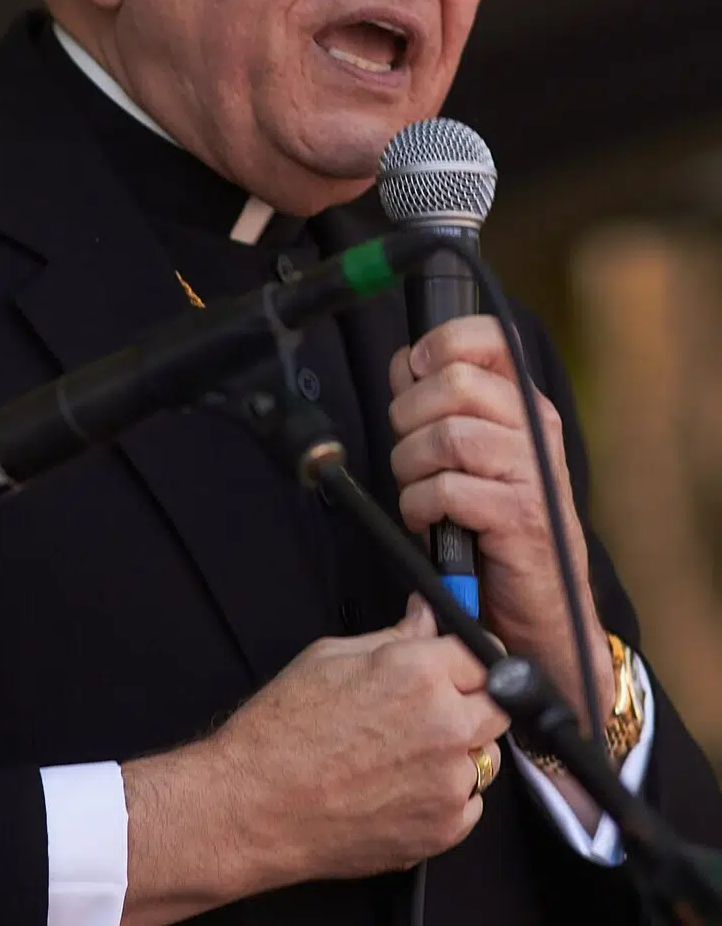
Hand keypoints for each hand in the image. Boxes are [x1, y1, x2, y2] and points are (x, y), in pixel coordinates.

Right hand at [122, 594, 507, 922]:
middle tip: (436, 705)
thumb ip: (395, 637)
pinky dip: (445, 794)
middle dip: (475, 700)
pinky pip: (468, 803)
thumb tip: (425, 616)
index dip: (470, 655)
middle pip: (499, 706)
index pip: (484, 654)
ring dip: (459, 749)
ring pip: (484, 756)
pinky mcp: (443, 830)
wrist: (255, 804)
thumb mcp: (332, 656)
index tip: (462, 661)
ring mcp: (448, 784)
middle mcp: (444, 727)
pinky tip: (401, 786)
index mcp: (419, 674)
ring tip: (405, 751)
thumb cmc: (282, 729)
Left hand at [388, 316, 613, 729]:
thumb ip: (438, 405)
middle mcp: (535, 428)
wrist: (541, 607)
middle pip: (454, 383)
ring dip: (411, 466)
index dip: (440, 344)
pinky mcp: (519, 516)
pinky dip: (420, 506)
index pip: (489, 337)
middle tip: (409, 451)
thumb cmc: (496, 526)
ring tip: (417, 491)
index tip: (414, 370)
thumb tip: (403, 361)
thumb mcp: (469, 454)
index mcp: (524, 404)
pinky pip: (447, 490)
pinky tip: (426, 521)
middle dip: (409, 416)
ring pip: (446, 436)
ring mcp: (532, 471)